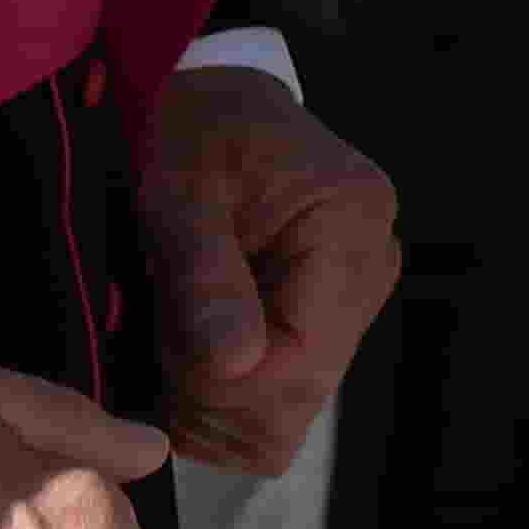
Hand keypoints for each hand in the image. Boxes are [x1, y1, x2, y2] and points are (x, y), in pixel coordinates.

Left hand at [133, 66, 401, 476]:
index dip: (222, 379)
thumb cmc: (192, 127)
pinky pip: (272, 409)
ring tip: (168, 333)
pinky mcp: (322, 329)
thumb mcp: (179, 183)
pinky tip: (186, 345)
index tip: (162, 346)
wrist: (204, 106)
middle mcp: (371, 272)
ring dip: (208, 402)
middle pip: (295, 402)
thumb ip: (203, 271)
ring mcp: (350, 307)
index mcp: (352, 226)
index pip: (302, 358)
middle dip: (210, 392)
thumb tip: (236, 366)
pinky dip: (217, 400)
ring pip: (280, 422)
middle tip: (157, 334)